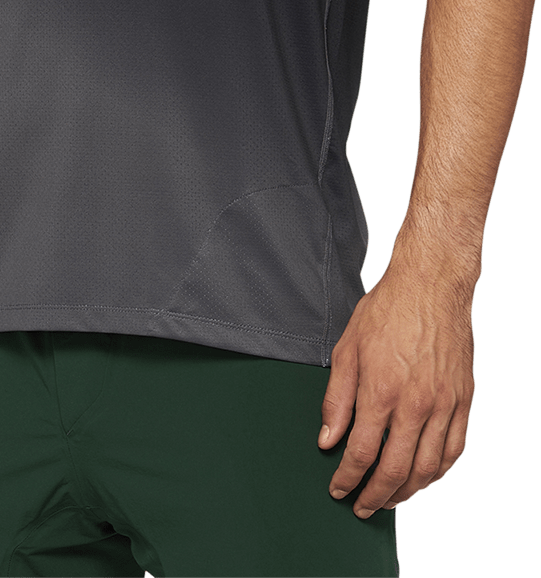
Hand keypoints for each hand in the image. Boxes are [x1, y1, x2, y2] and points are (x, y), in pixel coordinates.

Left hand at [317, 258, 475, 516]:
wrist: (431, 285)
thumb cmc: (386, 311)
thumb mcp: (347, 348)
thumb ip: (336, 398)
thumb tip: (327, 438)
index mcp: (381, 391)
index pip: (361, 453)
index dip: (347, 478)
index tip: (338, 488)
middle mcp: (415, 404)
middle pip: (394, 470)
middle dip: (374, 495)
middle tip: (361, 506)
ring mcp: (443, 404)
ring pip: (427, 468)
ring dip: (406, 492)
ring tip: (388, 498)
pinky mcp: (463, 400)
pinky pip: (453, 450)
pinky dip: (437, 472)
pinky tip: (423, 476)